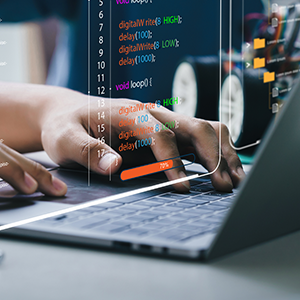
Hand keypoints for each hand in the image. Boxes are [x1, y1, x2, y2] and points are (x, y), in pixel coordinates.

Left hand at [37, 89, 243, 191]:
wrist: (68, 114)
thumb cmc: (66, 126)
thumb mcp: (65, 139)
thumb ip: (88, 151)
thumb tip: (115, 164)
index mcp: (130, 112)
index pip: (161, 134)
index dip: (173, 161)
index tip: (182, 187)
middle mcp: (154, 113)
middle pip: (195, 126)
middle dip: (212, 156)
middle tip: (222, 186)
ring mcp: (165, 120)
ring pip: (206, 128)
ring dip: (224, 152)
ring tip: (235, 181)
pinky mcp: (170, 132)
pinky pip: (203, 136)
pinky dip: (220, 152)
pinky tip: (229, 172)